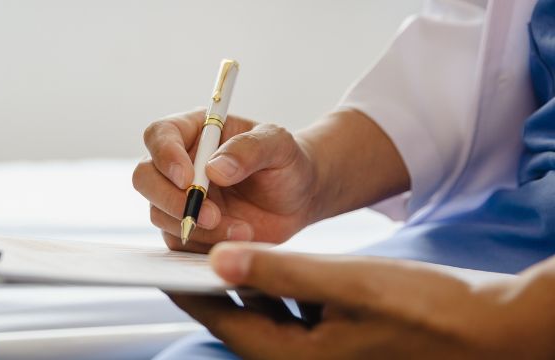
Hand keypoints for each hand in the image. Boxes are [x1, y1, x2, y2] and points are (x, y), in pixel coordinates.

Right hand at [133, 109, 318, 251]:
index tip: (188, 178)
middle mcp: (178, 163)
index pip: (159, 135)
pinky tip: (239, 238)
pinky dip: (205, 244)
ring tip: (243, 230)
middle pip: (144, 178)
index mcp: (194, 131)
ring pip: (159, 214)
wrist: (298, 198)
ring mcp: (177, 197)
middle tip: (211, 215)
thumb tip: (215, 169)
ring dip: (197, 227)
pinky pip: (177, 240)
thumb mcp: (278, 145)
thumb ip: (250, 149)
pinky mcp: (185, 228)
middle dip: (171, 199)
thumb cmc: (286, 162)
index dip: (165, 156)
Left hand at [170, 243, 552, 358]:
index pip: (223, 322)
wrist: (490, 329)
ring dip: (247, 283)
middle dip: (214, 285)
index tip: (162, 263)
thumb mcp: (344, 282)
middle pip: (240, 320)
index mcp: (294, 358)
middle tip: (188, 250)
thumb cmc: (424, 309)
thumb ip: (278, 271)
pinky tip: (273, 264)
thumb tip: (219, 260)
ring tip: (224, 248)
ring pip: (267, 315)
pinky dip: (279, 289)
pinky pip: (293, 315)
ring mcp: (321, 355)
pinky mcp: (339, 342)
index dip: (190, 291)